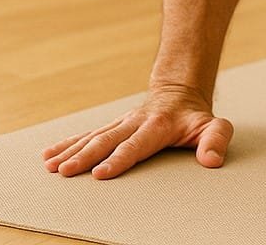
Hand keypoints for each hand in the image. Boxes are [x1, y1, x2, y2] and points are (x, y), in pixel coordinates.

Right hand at [41, 86, 233, 178]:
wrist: (179, 92)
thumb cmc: (196, 117)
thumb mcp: (213, 126)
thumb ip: (216, 140)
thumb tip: (213, 160)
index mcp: (156, 126)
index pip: (135, 145)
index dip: (119, 159)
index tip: (101, 173)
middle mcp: (133, 123)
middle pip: (106, 141)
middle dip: (85, 156)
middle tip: (65, 171)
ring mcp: (120, 124)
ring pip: (92, 137)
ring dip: (70, 151)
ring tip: (50, 166)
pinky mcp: (112, 126)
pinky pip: (87, 135)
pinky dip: (67, 144)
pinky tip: (49, 154)